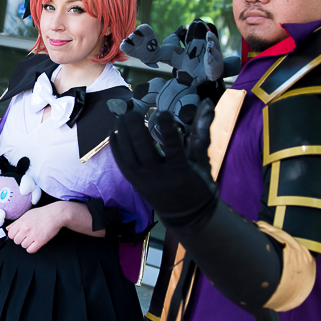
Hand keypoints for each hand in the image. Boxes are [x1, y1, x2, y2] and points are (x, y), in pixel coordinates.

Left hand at [6, 203, 64, 252]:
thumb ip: (16, 222)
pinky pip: (31, 250)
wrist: (55, 214)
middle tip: (27, 236)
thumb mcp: (26, 215)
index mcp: (21, 222)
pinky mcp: (40, 240)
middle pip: (16, 241)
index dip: (14, 235)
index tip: (19, 234)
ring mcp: (33, 235)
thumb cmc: (42, 213)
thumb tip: (8, 229)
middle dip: (21, 239)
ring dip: (27, 244)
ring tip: (33, 238)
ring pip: (23, 246)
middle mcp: (26, 229)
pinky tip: (35, 244)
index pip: (10, 234)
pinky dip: (32, 248)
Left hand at [110, 101, 217, 226]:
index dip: (167, 129)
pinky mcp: (135, 183)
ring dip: (123, 134)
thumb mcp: (203, 159)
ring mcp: (145, 181)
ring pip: (129, 156)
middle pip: (143, 151)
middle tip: (132, 110)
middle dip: (136, 129)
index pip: (173, 148)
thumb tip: (207, 103)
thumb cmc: (198, 184)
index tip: (162, 112)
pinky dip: (116, 148)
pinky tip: (114, 132)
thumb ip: (201, 131)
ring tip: (122, 116)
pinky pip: (121, 164)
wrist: (187, 216)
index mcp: (181, 171)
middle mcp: (161, 177)